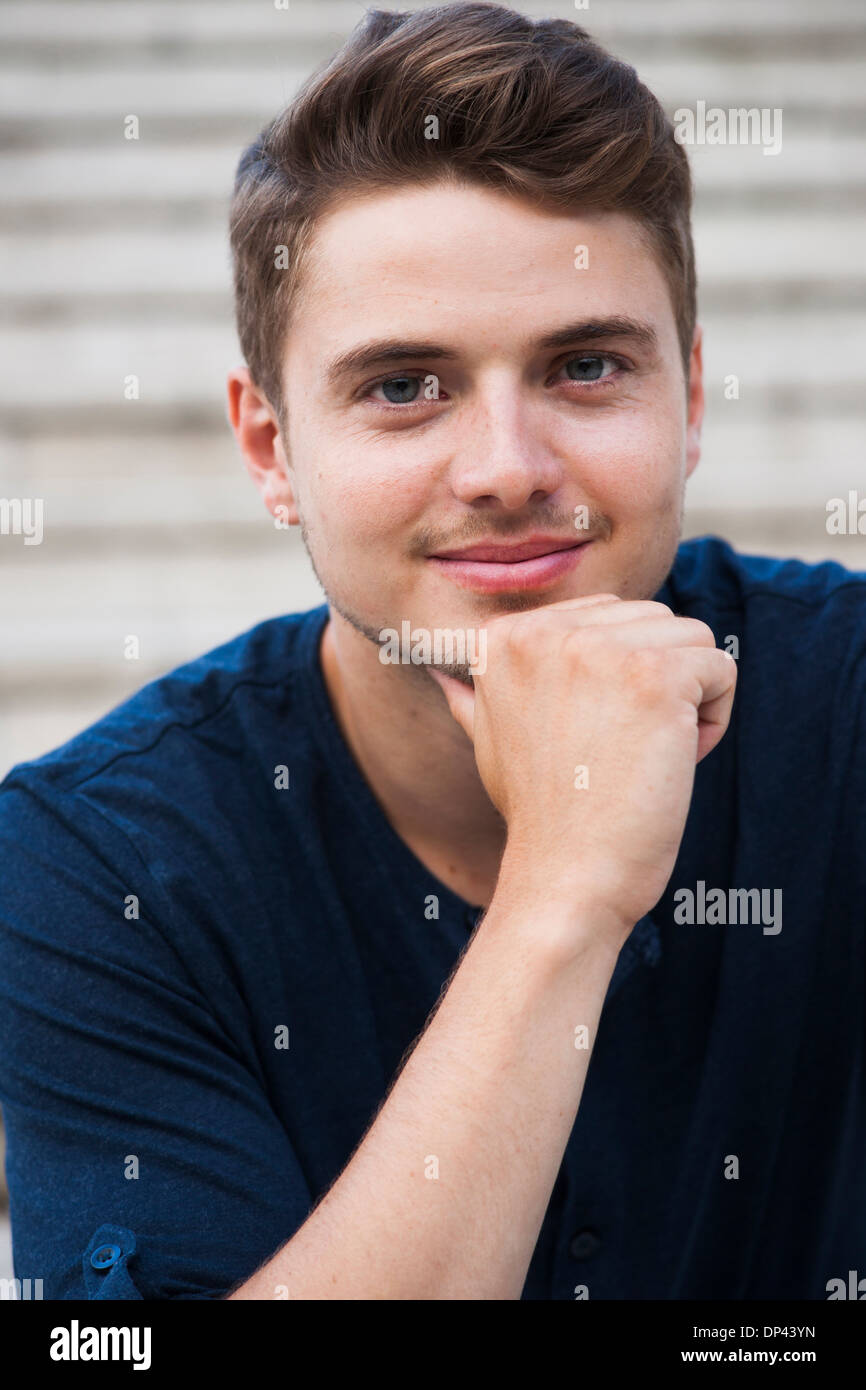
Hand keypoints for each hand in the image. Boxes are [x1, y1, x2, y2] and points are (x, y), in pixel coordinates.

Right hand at [429, 595, 736, 940]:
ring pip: (692, 638)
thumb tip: (438, 671)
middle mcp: (545, 629)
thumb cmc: (539, 816)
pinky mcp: (655, 676)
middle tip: (621, 752)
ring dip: (689, 700)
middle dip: (657, 684)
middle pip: (653, 620)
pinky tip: (674, 761)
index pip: (607, 615)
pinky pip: (721, 666)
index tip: (590, 738)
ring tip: (647, 755)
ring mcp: (599, 649)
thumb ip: (475, 695)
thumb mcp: (490, 742)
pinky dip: (714, 719)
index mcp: (505, 636)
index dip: (617, 680)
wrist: (565, 876)